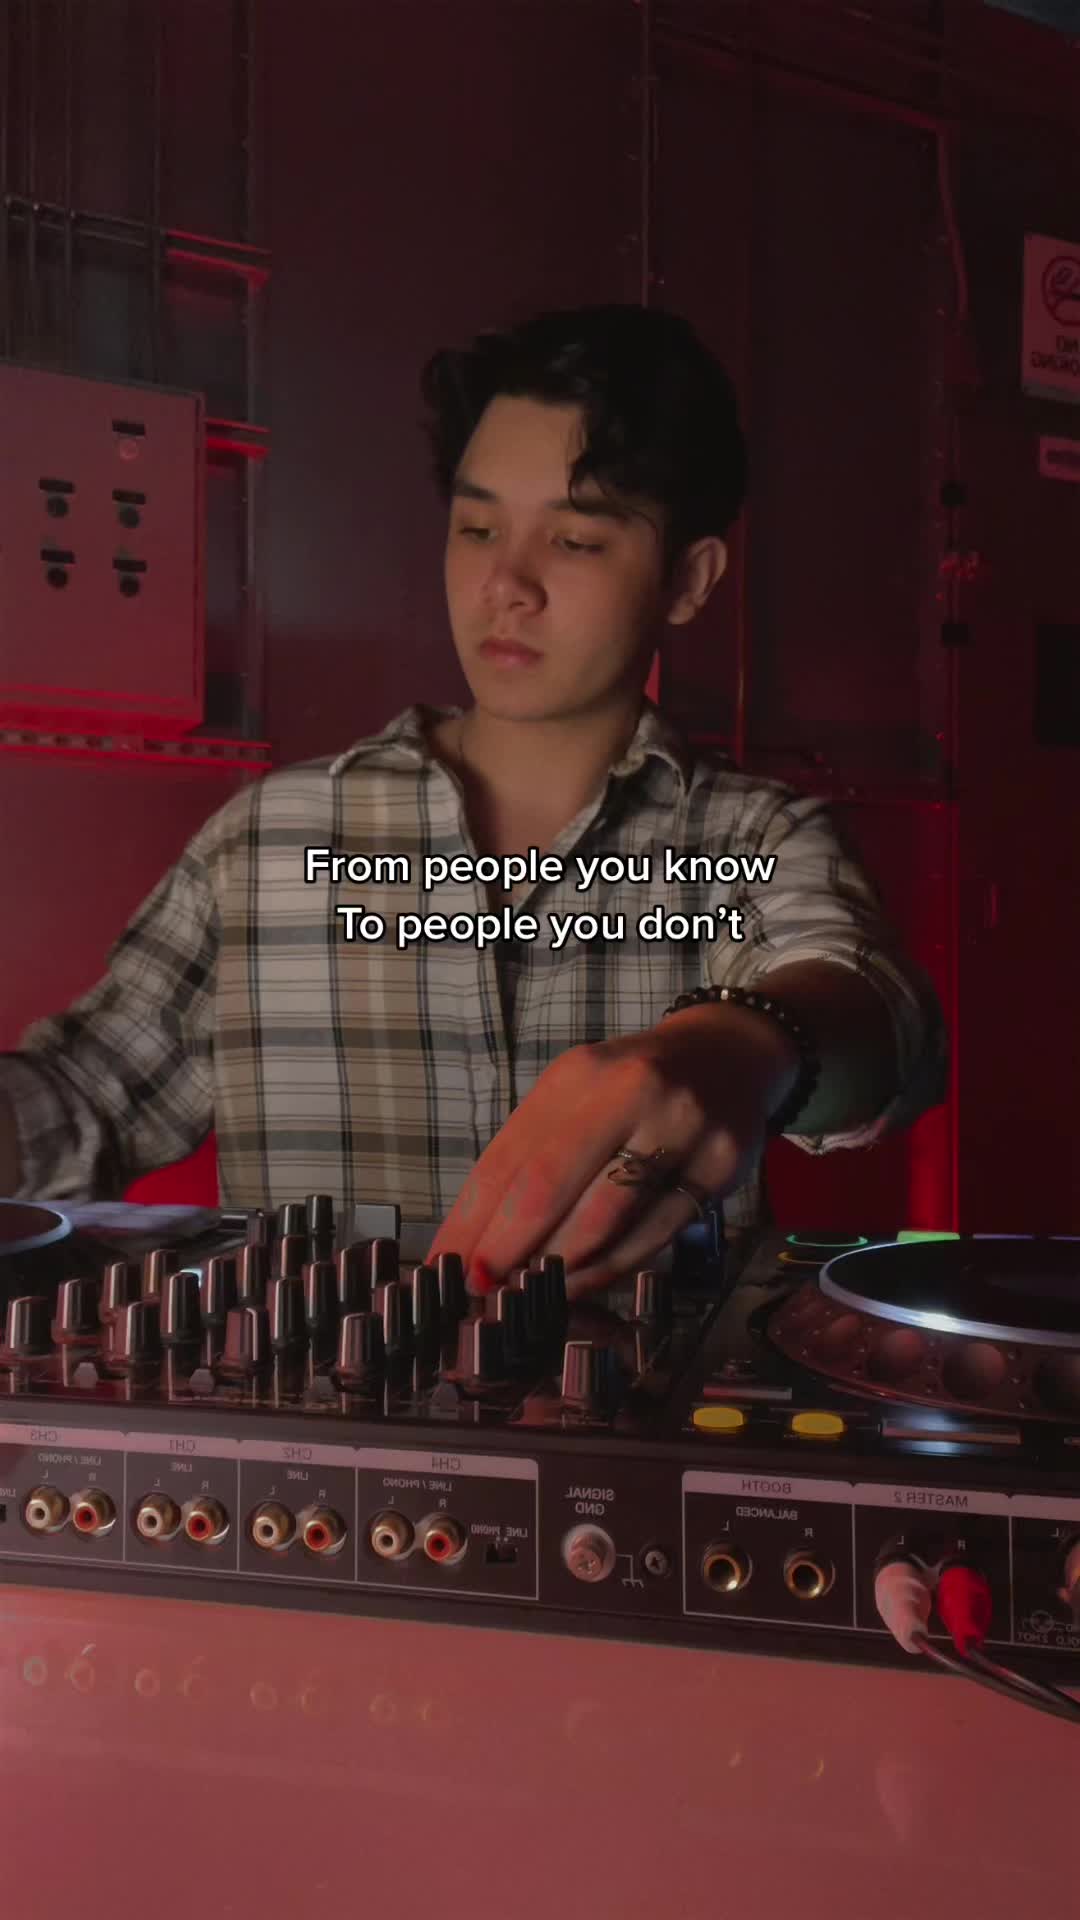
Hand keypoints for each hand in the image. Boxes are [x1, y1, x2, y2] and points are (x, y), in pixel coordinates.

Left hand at [425, 1006, 797, 1299]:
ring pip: (605, 1220)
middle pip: (550, 1187)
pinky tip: (584, 1280)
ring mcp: (681, 1127)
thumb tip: (477, 1237)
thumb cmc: (632, 1087)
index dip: (473, 1219)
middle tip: (481, 1287)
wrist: (728, 1056)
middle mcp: (631, 1091)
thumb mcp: (577, 1097)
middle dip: (507, 1248)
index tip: (447, 1263)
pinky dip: (611, 1266)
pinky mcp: (720, 1165)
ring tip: (530, 1292)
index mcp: (579, 1074)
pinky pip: (655, 1235)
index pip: (509, 1157)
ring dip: (558, 1267)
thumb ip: (532, 1157)